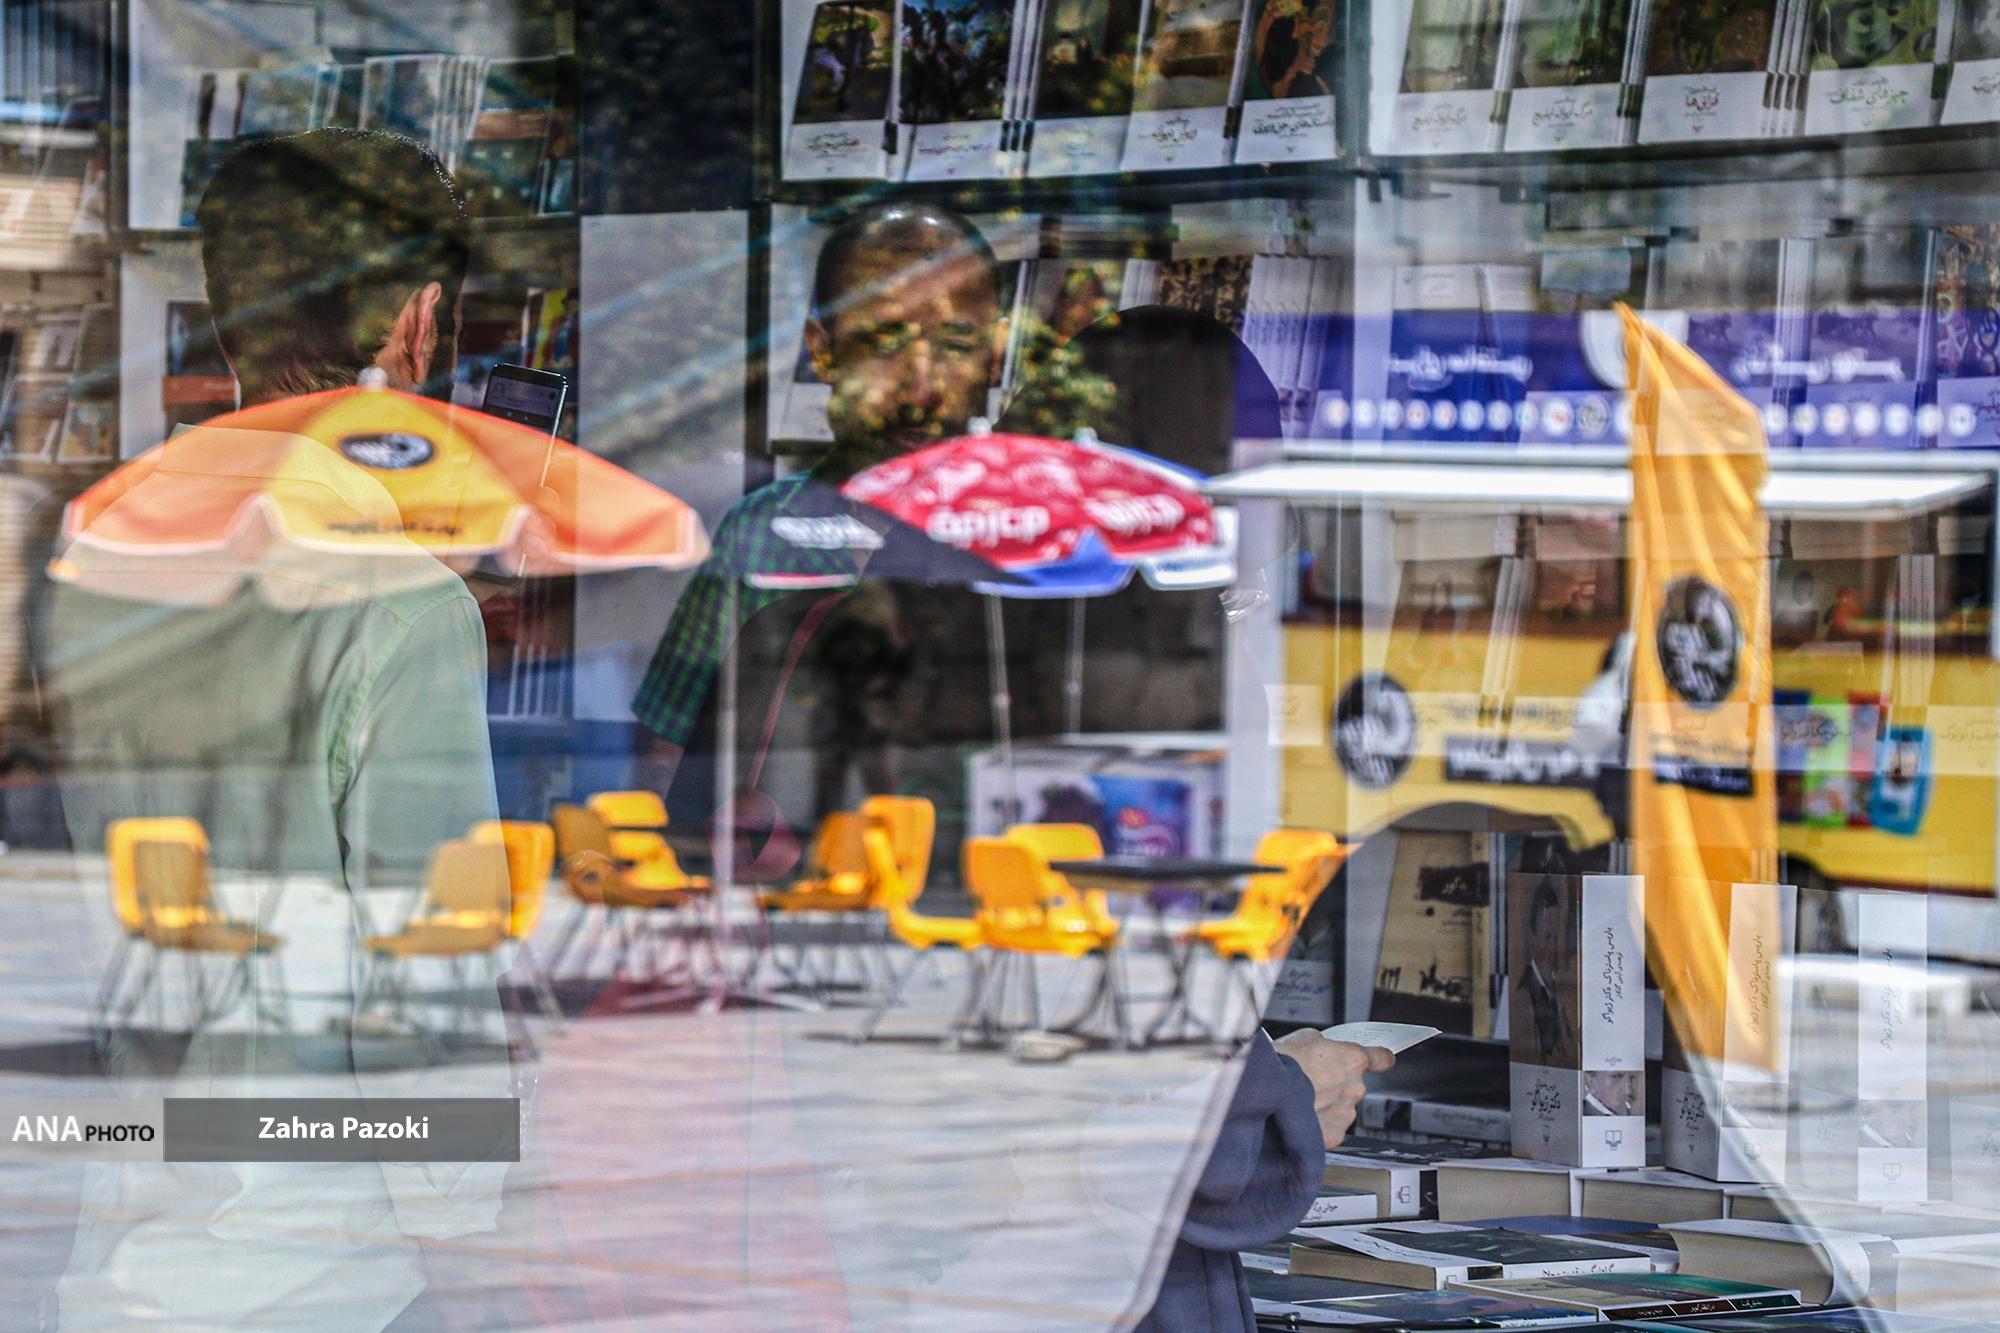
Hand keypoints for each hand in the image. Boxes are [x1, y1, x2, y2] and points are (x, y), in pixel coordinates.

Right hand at [1271, 1031, 1395, 1150]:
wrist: (1263, 1093)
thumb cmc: (1280, 1063)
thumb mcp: (1303, 1038)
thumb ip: (1324, 1046)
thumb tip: (1324, 1052)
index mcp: (1353, 1060)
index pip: (1381, 1058)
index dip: (1379, 1058)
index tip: (1381, 1060)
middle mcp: (1355, 1088)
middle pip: (1354, 1086)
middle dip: (1337, 1084)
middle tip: (1311, 1082)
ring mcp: (1345, 1115)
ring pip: (1341, 1109)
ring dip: (1326, 1106)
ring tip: (1299, 1101)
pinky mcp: (1333, 1136)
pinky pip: (1329, 1128)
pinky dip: (1317, 1125)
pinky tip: (1298, 1116)